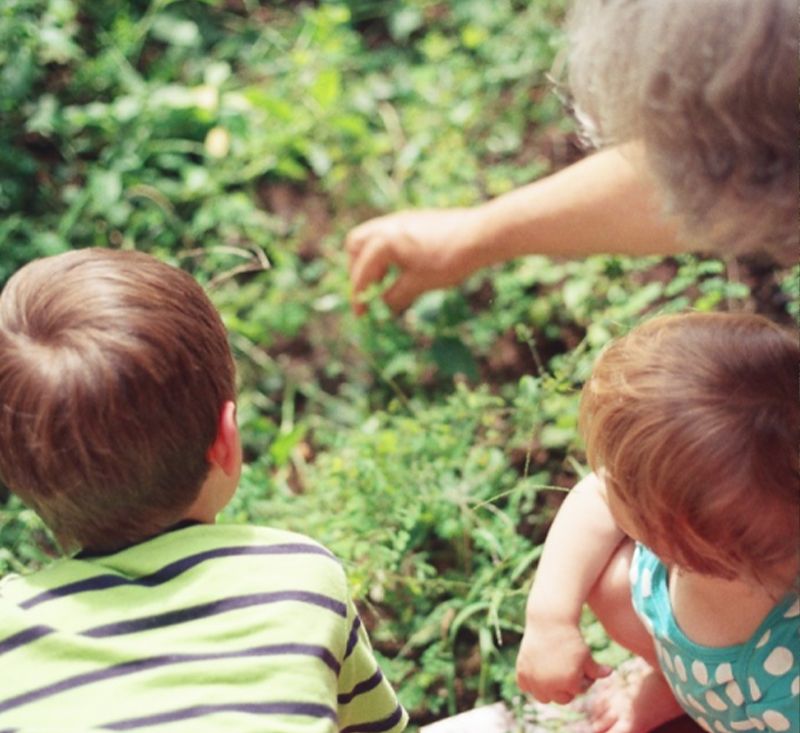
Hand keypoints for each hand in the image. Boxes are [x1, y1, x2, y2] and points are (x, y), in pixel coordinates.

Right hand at [345, 208, 483, 314]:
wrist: (480, 235)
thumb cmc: (448, 261)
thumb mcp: (418, 284)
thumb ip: (394, 296)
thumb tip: (382, 307)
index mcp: (383, 242)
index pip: (362, 273)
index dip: (359, 297)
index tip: (361, 315)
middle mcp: (386, 226)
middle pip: (355, 247)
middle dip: (357, 271)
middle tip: (367, 292)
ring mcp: (400, 219)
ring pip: (372, 238)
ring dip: (372, 260)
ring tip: (385, 282)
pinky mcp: (414, 219)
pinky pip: (388, 234)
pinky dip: (386, 252)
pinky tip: (401, 267)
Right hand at [516, 619, 611, 704]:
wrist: (549, 621)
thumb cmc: (571, 637)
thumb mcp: (586, 654)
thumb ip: (596, 670)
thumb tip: (609, 673)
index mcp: (569, 683)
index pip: (576, 692)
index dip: (579, 679)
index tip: (579, 665)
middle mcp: (550, 685)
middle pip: (561, 699)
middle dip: (565, 687)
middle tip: (565, 669)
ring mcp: (534, 680)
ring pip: (543, 697)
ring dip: (548, 689)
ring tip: (552, 672)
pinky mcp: (522, 672)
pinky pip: (526, 687)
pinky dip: (530, 683)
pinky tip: (537, 671)